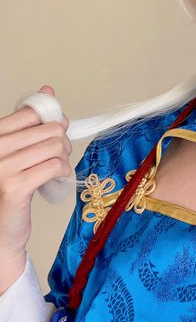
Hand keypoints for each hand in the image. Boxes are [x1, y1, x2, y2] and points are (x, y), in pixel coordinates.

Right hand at [0, 86, 70, 290]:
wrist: (0, 230)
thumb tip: (47, 91)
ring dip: (63, 157)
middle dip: (61, 141)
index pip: (31, 112)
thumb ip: (30, 122)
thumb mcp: (18, 150)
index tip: (54, 131)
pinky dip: (63, 171)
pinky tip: (56, 179)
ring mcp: (2, 167)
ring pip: (54, 146)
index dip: (51, 120)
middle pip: (49, 129)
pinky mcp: (15, 187)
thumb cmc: (9, 188)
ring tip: (56, 167)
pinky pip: (54, 166)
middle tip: (57, 155)